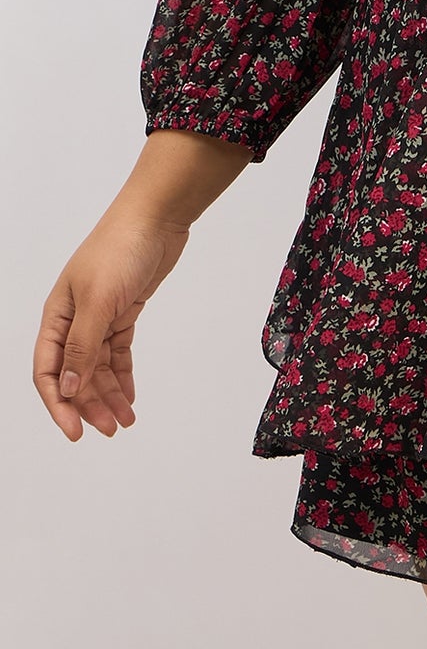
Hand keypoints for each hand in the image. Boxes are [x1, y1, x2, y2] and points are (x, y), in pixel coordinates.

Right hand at [33, 203, 191, 442]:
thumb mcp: (98, 301)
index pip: (48, 370)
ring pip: (98, 367)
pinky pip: (118, 352)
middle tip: (111, 430)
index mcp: (56, 315)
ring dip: (109, 394)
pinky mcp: (124, 311)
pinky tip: (130, 397)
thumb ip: (81, 346)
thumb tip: (65, 387)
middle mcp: (73, 319)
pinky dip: (123, 375)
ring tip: (125, 421)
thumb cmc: (120, 249)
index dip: (58, 404)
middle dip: (90, 404)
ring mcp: (100, 315)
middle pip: (75, 373)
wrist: (157, 217)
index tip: (75, 432)